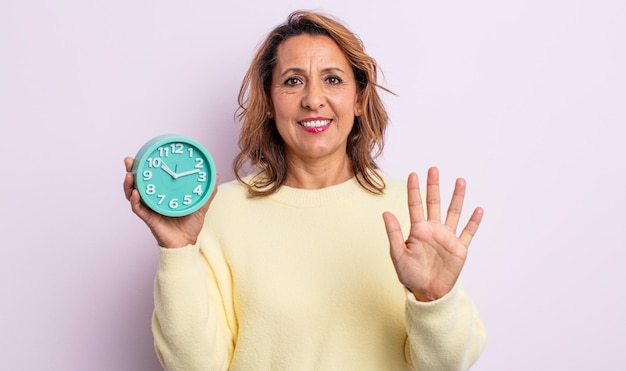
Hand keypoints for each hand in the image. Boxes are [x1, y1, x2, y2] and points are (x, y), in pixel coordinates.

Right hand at [123, 157, 218, 247]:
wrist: (186, 243)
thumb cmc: (190, 225)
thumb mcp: (201, 205)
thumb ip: (207, 192)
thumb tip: (216, 175)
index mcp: (162, 193)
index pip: (151, 177)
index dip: (145, 167)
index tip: (144, 154)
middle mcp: (153, 199)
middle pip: (138, 182)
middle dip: (132, 170)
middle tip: (129, 160)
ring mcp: (149, 209)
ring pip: (133, 194)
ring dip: (129, 183)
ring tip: (129, 174)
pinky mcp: (148, 218)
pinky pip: (138, 208)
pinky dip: (135, 200)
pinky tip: (135, 193)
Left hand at [382, 167, 482, 300]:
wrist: (427, 293)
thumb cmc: (410, 275)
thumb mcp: (398, 255)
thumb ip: (393, 234)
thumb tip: (386, 213)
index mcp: (418, 230)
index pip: (415, 205)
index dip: (414, 190)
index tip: (413, 174)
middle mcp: (433, 230)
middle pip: (434, 203)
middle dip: (434, 186)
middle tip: (433, 169)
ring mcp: (447, 237)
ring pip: (453, 212)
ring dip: (457, 197)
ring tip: (460, 180)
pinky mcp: (459, 248)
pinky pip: (468, 232)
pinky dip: (474, 222)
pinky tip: (478, 209)